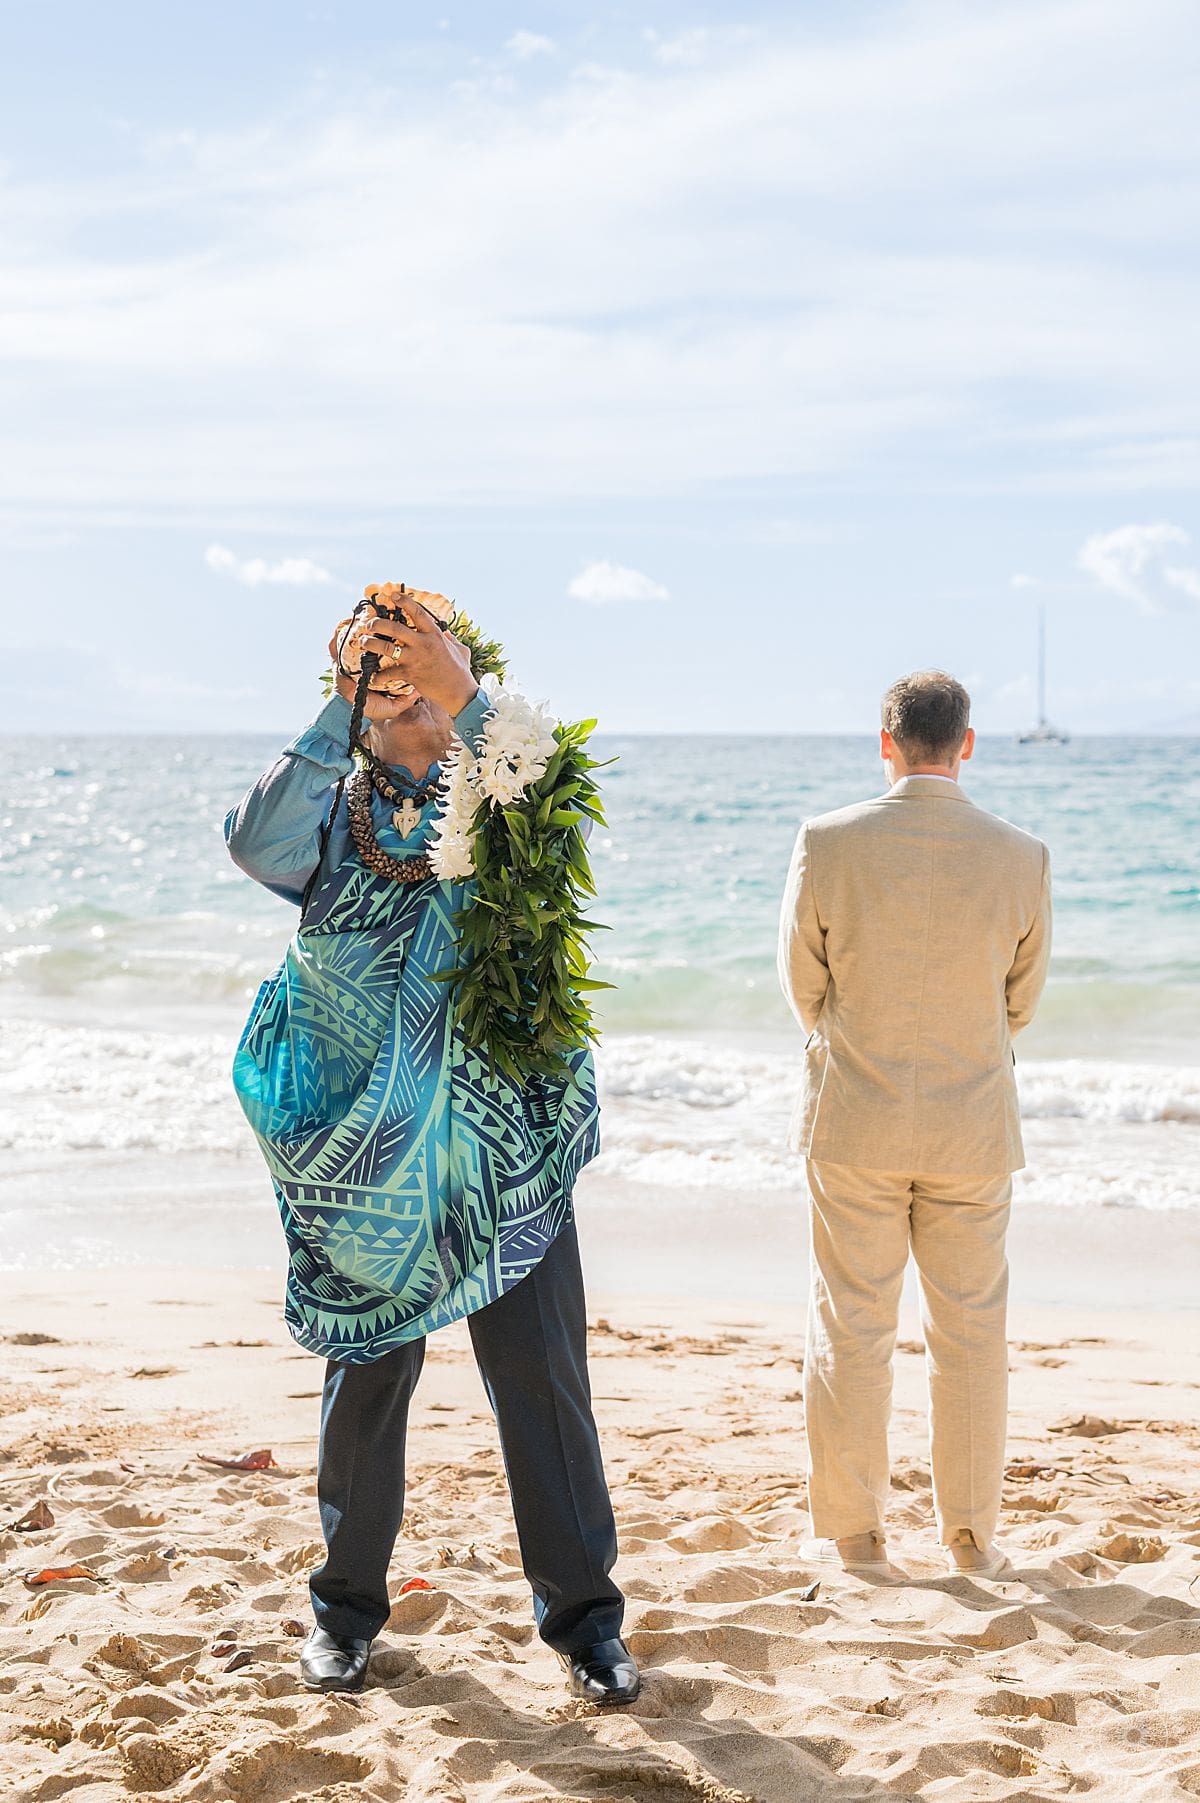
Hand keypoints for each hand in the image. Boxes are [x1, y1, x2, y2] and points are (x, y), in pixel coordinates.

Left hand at [329, 607, 476, 720]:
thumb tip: (447, 632)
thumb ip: (451, 639)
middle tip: (370, 624)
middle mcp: (423, 644)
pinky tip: (374, 676)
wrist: (458, 692)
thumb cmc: (460, 671)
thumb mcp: (460, 649)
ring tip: (364, 642)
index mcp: (434, 634)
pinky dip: (379, 676)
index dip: (404, 601)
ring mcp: (415, 659)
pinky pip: (389, 673)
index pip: (417, 612)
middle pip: (395, 628)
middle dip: (378, 624)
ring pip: (387, 648)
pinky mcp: (410, 674)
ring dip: (372, 644)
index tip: (393, 596)